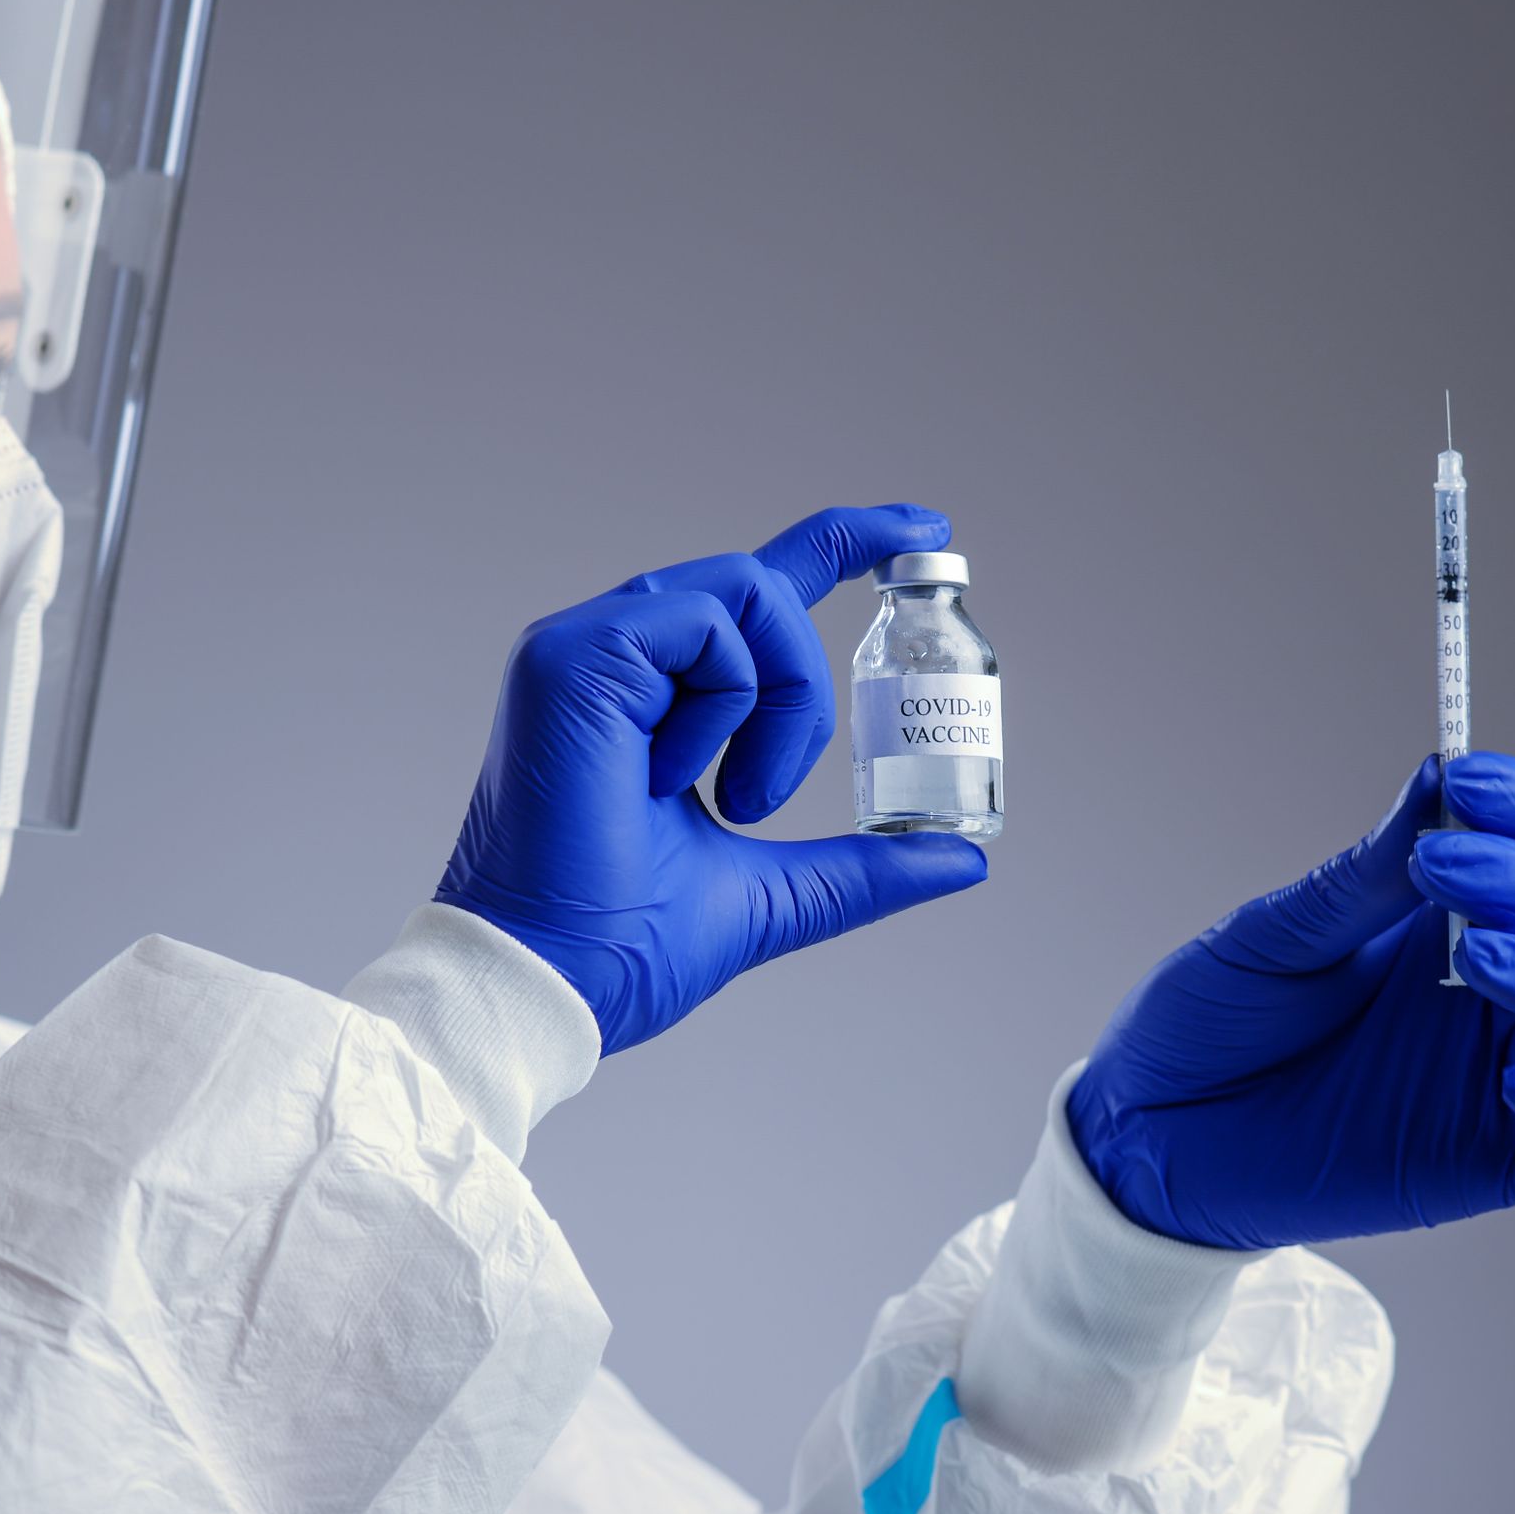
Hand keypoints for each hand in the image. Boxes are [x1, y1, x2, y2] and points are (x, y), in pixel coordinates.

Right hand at [435, 505, 990, 1052]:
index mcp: (652, 694)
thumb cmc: (625, 945)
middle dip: (809, 689)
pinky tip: (669, 780)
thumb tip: (962, 858)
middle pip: (763, 587)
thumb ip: (859, 867)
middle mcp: (615, 654)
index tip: (922, 528)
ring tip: (738, 799)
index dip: (845, 542)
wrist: (552, 984)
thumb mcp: (776, 893)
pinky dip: (728, 707)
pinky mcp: (573, 654)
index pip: (756, 586)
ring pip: (746, 592)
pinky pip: (708, 627)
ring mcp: (585, 646)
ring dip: (782, 700)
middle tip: (771, 797)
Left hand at [1066, 754, 1514, 1249]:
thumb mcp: (1272, 938)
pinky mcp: (1489, 1162)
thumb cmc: (1207, 1026)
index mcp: (1441, 922)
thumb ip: (1359, 880)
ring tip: (1474, 950)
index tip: (1468, 777)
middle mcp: (1485, 994)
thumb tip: (1438, 779)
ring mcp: (1493, 1078)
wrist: (1147, 1136)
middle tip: (1438, 863)